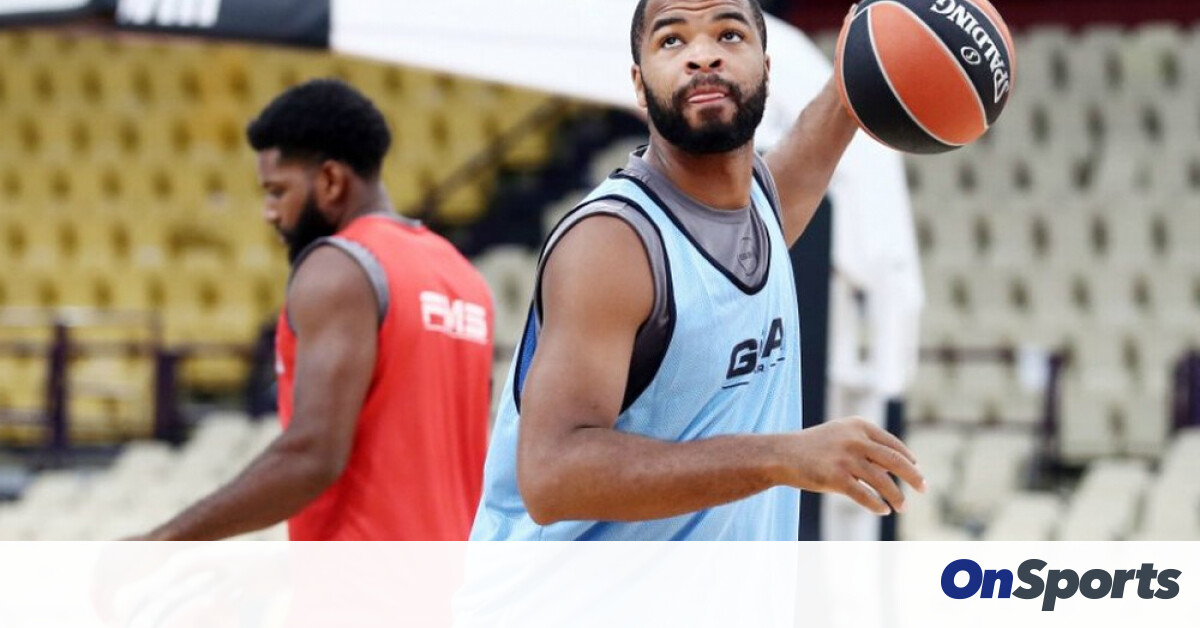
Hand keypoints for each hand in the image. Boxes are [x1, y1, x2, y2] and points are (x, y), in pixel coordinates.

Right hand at [772, 417, 925, 515]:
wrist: (781, 454)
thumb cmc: (813, 447)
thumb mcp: (841, 435)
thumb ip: (866, 445)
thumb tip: (897, 466)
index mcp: (859, 425)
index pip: (892, 444)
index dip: (908, 458)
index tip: (916, 469)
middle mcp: (855, 439)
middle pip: (895, 460)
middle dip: (913, 477)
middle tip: (924, 488)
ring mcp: (845, 458)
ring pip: (882, 481)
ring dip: (897, 496)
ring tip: (903, 507)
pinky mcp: (835, 477)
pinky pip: (865, 495)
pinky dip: (877, 504)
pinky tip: (883, 510)